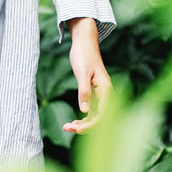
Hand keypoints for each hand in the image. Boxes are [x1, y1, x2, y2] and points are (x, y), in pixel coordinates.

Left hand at [62, 17, 112, 133]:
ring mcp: (101, 95)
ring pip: (95, 116)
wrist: (84, 43)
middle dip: (85, 127)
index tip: (77, 129)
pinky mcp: (94, 94)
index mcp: (106, 90)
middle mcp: (106, 95)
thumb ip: (84, 92)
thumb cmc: (84, 55)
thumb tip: (84, 111)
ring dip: (82, 124)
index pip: (102, 114)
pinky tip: (72, 122)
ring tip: (66, 127)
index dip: (91, 124)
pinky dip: (83, 118)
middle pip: (99, 118)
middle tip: (66, 128)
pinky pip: (91, 111)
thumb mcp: (82, 73)